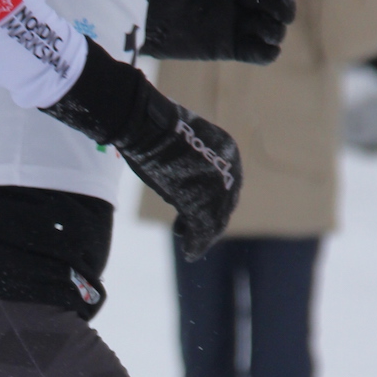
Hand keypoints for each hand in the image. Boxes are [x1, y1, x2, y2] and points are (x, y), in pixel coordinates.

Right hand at [42, 40, 240, 257]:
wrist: (145, 125)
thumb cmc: (156, 130)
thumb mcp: (184, 145)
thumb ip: (192, 164)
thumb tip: (184, 183)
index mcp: (229, 151)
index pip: (226, 186)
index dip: (216, 204)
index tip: (200, 215)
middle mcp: (230, 169)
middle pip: (224, 205)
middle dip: (210, 223)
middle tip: (195, 235)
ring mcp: (218, 187)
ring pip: (214, 219)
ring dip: (202, 236)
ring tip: (191, 247)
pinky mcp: (202, 202)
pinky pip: (202, 228)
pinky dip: (196, 243)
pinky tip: (189, 251)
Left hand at [144, 0, 293, 63]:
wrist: (143, 23)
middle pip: (272, 1)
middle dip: (282, 5)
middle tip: (284, 14)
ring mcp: (236, 23)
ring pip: (268, 25)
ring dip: (276, 29)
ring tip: (272, 32)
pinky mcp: (230, 47)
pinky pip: (255, 51)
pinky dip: (266, 53)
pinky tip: (270, 51)